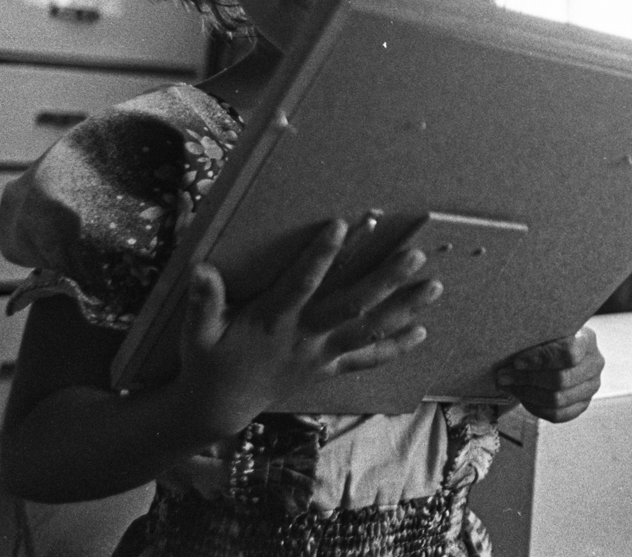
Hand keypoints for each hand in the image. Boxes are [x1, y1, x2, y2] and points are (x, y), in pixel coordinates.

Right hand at [175, 219, 441, 439]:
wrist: (219, 407)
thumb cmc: (208, 360)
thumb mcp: (196, 333)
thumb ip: (202, 301)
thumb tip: (200, 268)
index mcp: (273, 320)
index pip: (302, 282)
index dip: (322, 254)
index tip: (343, 223)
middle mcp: (304, 336)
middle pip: (352, 305)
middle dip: (386, 280)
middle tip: (415, 254)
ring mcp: (320, 354)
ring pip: (369, 330)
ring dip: (404, 308)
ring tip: (435, 286)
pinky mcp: (327, 368)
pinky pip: (366, 360)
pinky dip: (394, 347)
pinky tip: (422, 331)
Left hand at [496, 327, 603, 423]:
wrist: (559, 352)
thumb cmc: (549, 338)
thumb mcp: (546, 330)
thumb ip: (536, 335)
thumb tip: (510, 345)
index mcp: (587, 339)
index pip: (569, 352)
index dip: (541, 359)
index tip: (517, 361)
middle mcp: (594, 364)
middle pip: (561, 379)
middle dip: (527, 379)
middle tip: (504, 376)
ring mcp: (591, 386)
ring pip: (558, 399)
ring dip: (528, 394)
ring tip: (509, 386)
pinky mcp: (583, 404)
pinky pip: (558, 414)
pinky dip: (536, 408)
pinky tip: (523, 397)